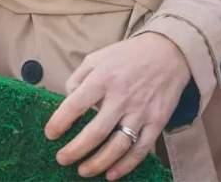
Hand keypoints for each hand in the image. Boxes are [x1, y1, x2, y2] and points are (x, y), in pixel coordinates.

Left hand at [45, 33, 190, 179]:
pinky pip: (141, 149)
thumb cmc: (128, 56)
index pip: (75, 105)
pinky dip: (125, 165)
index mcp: (104, 78)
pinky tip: (111, 173)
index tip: (50, 134)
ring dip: (98, 163)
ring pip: (118, 146)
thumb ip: (78, 78)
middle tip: (62, 159)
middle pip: (95, 133)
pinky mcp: (157, 121)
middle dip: (74, 151)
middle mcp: (122, 96)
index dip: (59, 123)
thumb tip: (67, 101)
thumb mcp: (98, 57)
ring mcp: (141, 111)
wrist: (169, 52)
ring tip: (83, 171)